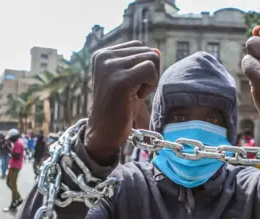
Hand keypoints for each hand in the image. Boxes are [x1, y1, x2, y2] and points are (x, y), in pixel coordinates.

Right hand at [84, 41, 159, 163]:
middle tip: (136, 91)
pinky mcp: (119, 80)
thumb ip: (141, 64)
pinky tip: (138, 97)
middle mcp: (103, 57)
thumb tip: (157, 51)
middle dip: (150, 73)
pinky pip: (150, 70)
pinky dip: (151, 85)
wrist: (105, 132)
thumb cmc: (118, 108)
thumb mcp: (129, 81)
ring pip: (151, 59)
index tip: (132, 84)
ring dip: (151, 80)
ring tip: (136, 94)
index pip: (139, 46)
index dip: (144, 66)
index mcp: (102, 54)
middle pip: (147, 51)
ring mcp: (110, 67)